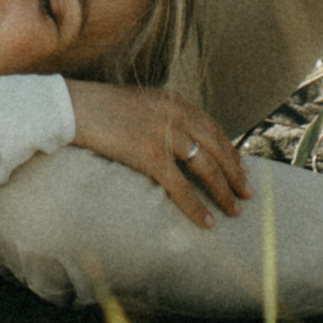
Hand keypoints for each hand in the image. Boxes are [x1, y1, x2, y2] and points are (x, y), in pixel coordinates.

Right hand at [68, 82, 253, 229]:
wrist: (74, 107)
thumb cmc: (100, 108)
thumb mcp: (140, 103)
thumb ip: (162, 116)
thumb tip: (178, 139)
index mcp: (174, 101)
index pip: (212, 127)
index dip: (230, 150)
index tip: (242, 168)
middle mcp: (175, 114)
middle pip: (217, 147)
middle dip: (235, 173)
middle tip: (248, 193)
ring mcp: (164, 134)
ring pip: (205, 167)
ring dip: (223, 191)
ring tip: (234, 210)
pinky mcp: (149, 154)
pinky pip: (179, 186)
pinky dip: (196, 205)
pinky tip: (206, 221)